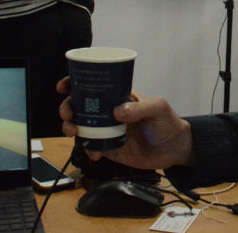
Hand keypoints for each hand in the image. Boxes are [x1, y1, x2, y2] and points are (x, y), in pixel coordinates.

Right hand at [57, 78, 192, 170]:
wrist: (174, 149)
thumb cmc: (168, 122)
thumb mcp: (159, 108)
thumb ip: (141, 108)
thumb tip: (118, 112)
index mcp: (118, 96)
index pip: (94, 85)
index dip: (75, 83)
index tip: (63, 86)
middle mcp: (109, 112)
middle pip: (80, 106)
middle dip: (67, 108)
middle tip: (68, 114)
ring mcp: (107, 130)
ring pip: (81, 127)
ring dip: (71, 128)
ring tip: (73, 132)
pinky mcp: (109, 148)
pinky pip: (92, 148)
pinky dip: (88, 150)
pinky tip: (94, 153)